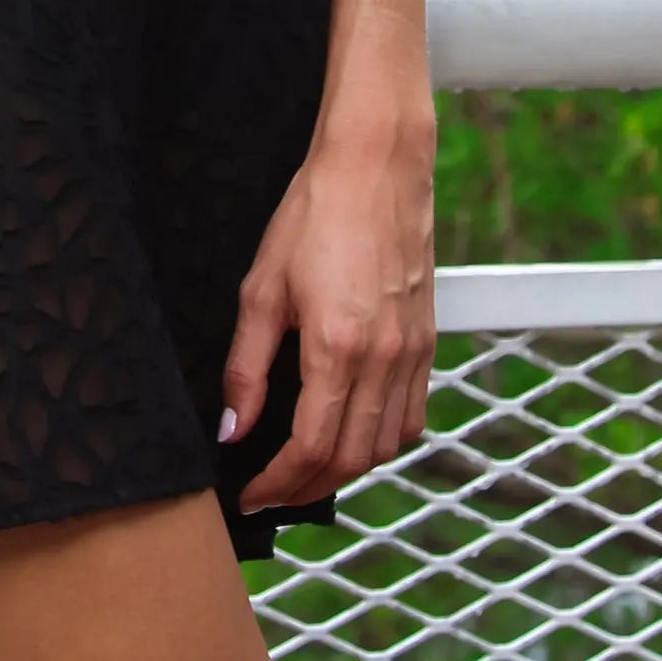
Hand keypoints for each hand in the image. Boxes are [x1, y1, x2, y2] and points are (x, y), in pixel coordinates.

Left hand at [221, 45, 436, 508]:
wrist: (377, 166)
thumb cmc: (315, 214)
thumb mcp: (262, 287)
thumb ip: (246, 365)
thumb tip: (233, 427)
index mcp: (338, 347)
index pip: (311, 447)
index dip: (278, 482)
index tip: (250, 494)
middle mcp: (384, 358)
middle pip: (350, 458)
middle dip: (307, 487)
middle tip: (271, 492)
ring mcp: (413, 352)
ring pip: (386, 445)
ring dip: (345, 470)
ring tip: (305, 471)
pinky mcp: (428, 341)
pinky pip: (411, 416)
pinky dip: (381, 441)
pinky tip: (352, 434)